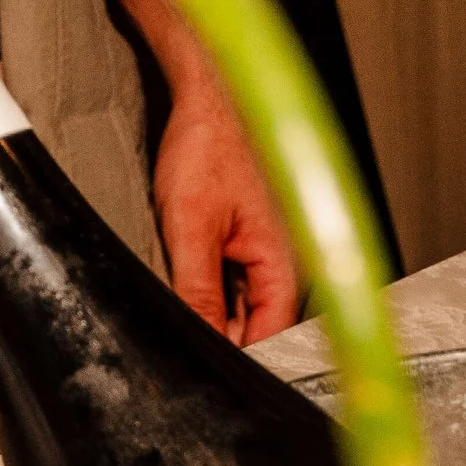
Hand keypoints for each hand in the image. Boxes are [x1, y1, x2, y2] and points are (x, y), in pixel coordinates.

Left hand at [151, 83, 303, 342]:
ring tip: (186, 286)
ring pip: (239, 305)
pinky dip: (208, 284)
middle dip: (220, 333)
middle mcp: (286, 265)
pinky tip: (185, 270)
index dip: (236, 360)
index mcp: (287, 268)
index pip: (270, 341)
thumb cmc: (209, 145)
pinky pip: (231, 280)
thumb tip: (202, 344)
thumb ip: (198, 289)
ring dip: (211, 308)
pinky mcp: (247, 240)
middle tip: (179, 336)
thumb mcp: (191, 224)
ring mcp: (267, 252)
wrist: (207, 95)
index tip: (203, 369)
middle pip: (255, 327)